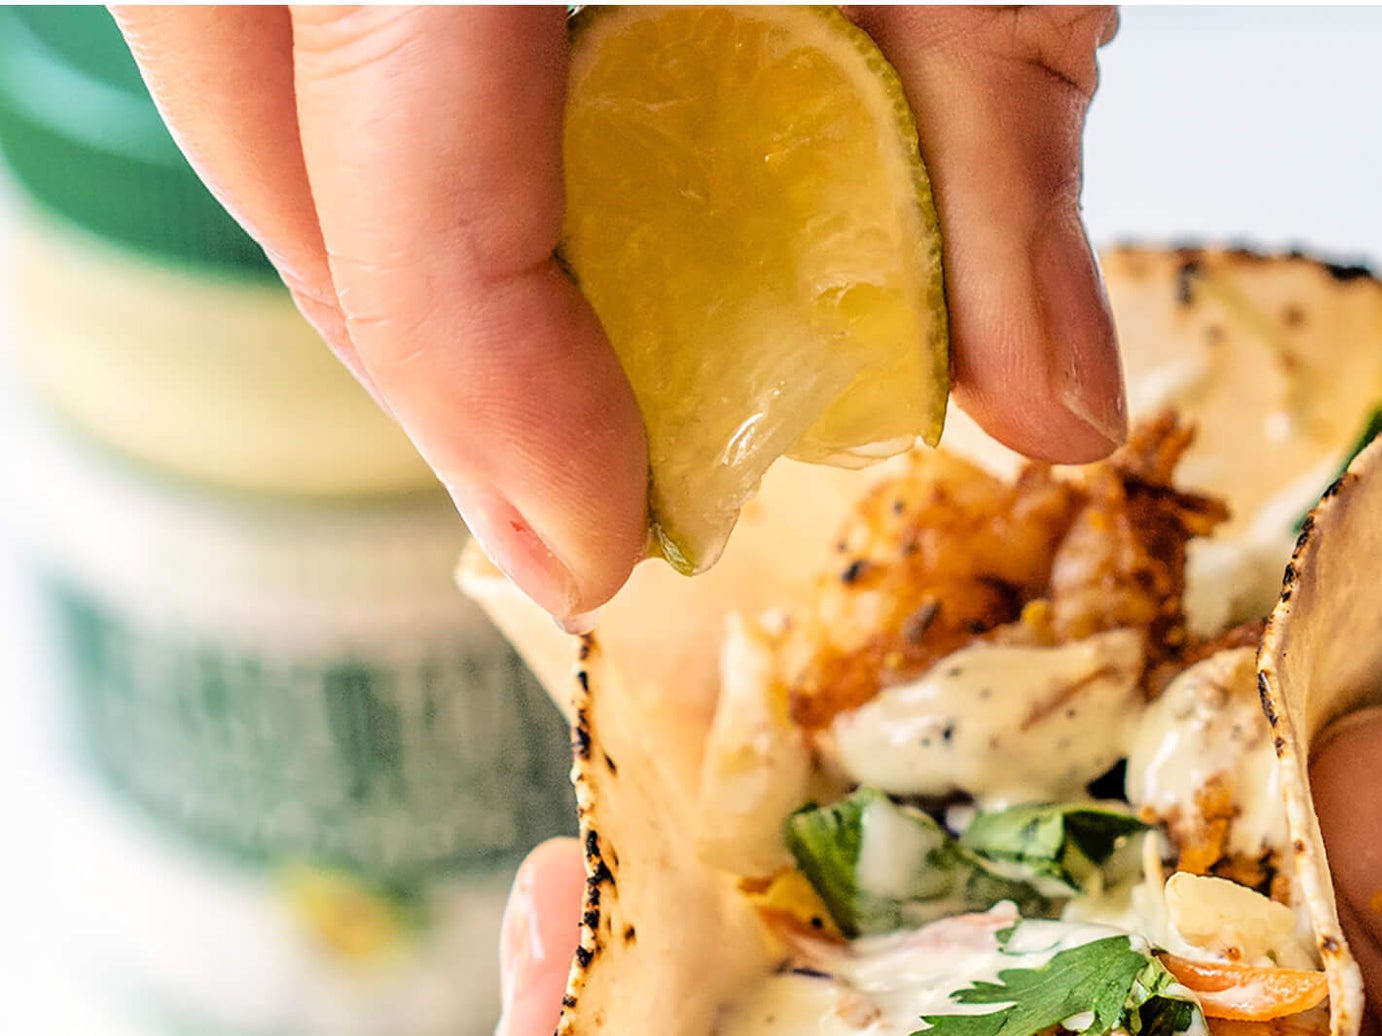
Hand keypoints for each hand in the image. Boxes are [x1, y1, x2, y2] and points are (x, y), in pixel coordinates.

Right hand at [116, 4, 1124, 619]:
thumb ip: (1001, 168)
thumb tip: (1052, 424)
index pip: (392, 130)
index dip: (478, 370)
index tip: (594, 546)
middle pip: (249, 98)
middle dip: (393, 331)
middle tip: (549, 496)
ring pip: (236, 48)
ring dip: (365, 236)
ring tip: (523, 387)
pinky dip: (381, 119)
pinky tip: (510, 207)